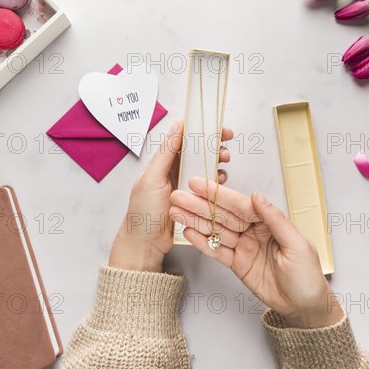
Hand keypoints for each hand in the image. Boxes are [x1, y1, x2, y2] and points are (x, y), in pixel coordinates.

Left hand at [109, 122, 232, 272]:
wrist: (145, 243)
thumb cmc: (142, 211)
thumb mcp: (152, 178)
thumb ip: (166, 152)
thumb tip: (177, 125)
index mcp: (163, 162)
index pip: (184, 138)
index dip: (201, 130)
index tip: (218, 128)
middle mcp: (174, 171)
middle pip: (198, 152)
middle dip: (214, 147)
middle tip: (226, 148)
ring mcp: (184, 186)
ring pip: (206, 168)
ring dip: (217, 164)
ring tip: (224, 165)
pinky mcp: (193, 200)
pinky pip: (208, 187)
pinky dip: (217, 182)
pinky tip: (220, 182)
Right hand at [169, 179, 343, 327]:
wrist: (304, 306)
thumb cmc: (308, 275)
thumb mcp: (296, 244)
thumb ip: (275, 219)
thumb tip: (257, 195)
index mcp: (269, 221)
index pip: (239, 204)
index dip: (218, 194)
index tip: (198, 184)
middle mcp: (254, 231)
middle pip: (223, 216)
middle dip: (199, 206)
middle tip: (177, 197)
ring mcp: (244, 247)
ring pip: (216, 231)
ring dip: (195, 222)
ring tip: (175, 212)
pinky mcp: (237, 263)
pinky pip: (217, 251)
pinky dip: (202, 243)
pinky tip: (188, 232)